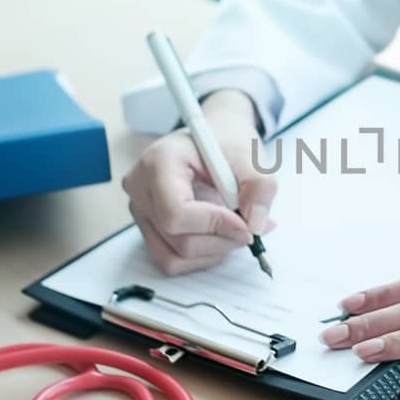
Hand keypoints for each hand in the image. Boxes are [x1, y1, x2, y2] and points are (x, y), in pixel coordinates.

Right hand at [122, 89, 276, 274]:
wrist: (212, 139)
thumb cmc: (226, 143)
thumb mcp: (250, 154)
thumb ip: (259, 185)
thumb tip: (255, 225)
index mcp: (159, 161)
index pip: (175, 212)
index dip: (214, 225)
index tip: (246, 224)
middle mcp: (140, 187)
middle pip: (177, 239)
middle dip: (222, 240)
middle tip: (251, 226)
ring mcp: (140, 210)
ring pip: (174, 257)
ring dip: (214, 252)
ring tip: (236, 229)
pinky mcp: (147, 227)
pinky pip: (171, 260)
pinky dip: (202, 257)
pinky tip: (220, 235)